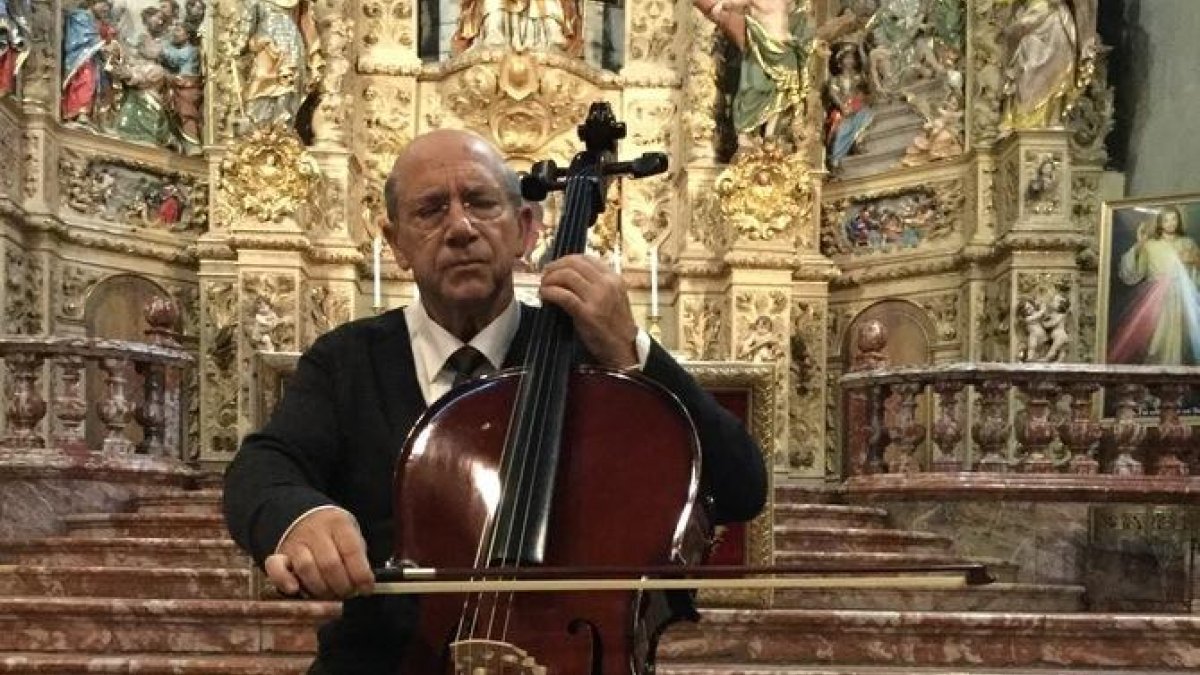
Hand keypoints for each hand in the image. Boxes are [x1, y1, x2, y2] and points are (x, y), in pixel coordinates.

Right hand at [264, 507, 373, 599]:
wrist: (305, 518)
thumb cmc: (334, 535)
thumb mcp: (351, 536)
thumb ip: (358, 557)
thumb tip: (365, 585)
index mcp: (338, 523)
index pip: (351, 550)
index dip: (360, 574)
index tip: (366, 589)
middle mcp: (315, 531)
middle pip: (330, 563)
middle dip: (342, 585)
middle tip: (348, 594)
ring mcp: (295, 542)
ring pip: (307, 568)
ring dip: (321, 589)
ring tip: (331, 595)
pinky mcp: (278, 554)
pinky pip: (275, 568)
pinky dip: (284, 580)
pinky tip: (294, 589)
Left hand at [539, 254, 638, 368]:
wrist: (623, 347)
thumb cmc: (615, 324)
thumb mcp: (613, 296)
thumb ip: (597, 283)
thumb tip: (569, 274)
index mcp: (614, 278)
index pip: (586, 258)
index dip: (566, 259)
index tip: (555, 267)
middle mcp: (607, 284)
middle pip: (574, 263)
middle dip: (555, 267)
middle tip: (545, 275)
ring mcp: (598, 298)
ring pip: (567, 275)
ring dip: (550, 279)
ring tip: (544, 286)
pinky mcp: (588, 313)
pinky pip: (563, 295)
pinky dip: (550, 292)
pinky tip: (544, 295)